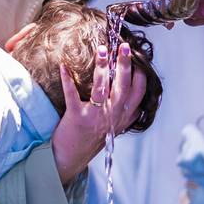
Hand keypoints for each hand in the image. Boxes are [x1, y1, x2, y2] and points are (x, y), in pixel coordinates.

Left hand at [51, 43, 145, 184]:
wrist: (71, 157)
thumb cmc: (93, 137)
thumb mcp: (116, 127)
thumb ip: (127, 112)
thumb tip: (139, 93)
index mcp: (123, 116)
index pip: (138, 93)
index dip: (139, 74)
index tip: (137, 56)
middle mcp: (112, 116)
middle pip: (123, 86)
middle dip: (124, 64)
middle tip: (123, 46)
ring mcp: (95, 116)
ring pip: (101, 88)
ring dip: (102, 68)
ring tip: (102, 51)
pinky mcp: (76, 117)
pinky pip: (72, 95)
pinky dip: (67, 79)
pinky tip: (64, 66)